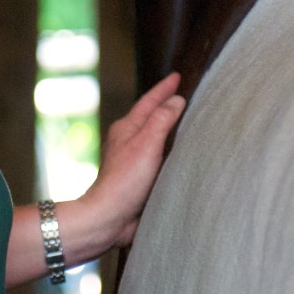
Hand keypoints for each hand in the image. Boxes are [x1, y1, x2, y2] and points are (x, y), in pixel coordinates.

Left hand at [79, 72, 185, 249]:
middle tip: (182, 94)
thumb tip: (176, 101)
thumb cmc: (124, 181)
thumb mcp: (146, 144)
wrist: (108, 218)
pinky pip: (157, 159)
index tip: (177, 75)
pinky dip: (169, 152)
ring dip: (168, 130)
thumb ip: (162, 120)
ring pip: (154, 138)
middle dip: (165, 106)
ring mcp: (132, 161)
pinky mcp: (138, 180)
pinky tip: (179, 158)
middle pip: (150, 117)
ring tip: (185, 123)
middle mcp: (128, 142)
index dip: (164, 88)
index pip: (149, 102)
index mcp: (127, 129)